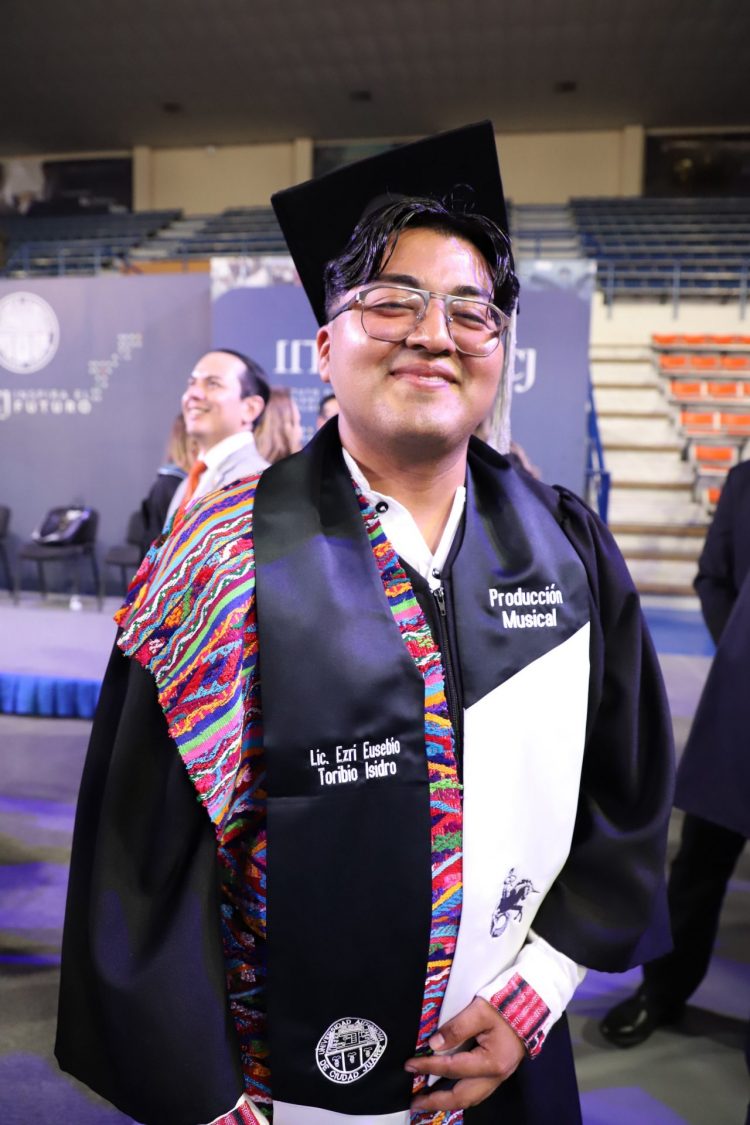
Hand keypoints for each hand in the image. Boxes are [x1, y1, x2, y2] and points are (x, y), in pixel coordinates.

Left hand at [404, 996, 525, 1112]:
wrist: (533, 1003)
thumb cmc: (507, 1005)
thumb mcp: (479, 1010)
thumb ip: (456, 1028)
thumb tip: (434, 1045)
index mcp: (492, 1062)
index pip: (452, 1068)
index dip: (428, 1067)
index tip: (410, 1065)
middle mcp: (497, 1075)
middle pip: (462, 1097)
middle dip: (437, 1101)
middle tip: (415, 1102)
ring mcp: (500, 1076)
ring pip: (471, 1098)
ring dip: (448, 1102)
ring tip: (429, 1102)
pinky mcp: (499, 1071)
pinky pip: (477, 1091)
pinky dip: (460, 1095)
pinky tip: (449, 1092)